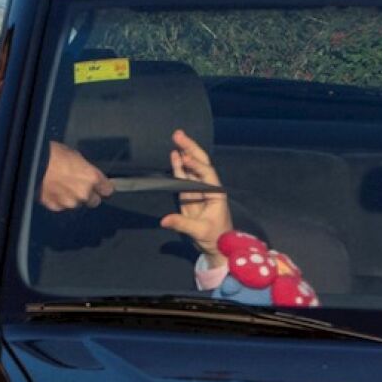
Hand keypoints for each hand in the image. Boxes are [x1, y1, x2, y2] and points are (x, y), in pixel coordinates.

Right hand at [39, 141, 112, 211]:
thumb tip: (85, 175)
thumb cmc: (54, 154)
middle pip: (94, 201)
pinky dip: (58, 200)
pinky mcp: (56, 207)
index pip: (108, 190)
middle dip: (88, 195)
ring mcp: (70, 202)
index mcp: (92, 178)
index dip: (103, 188)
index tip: (99, 186)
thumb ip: (84, 170)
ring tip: (60, 186)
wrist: (32, 163)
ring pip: (76, 204)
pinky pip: (61, 206)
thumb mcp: (75, 157)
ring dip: (72, 198)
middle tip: (77, 186)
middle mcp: (84, 193)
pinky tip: (51, 190)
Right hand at [159, 129, 232, 257]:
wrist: (217, 247)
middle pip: (200, 163)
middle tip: (179, 134)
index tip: (184, 157)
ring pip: (192, 167)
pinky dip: (179, 166)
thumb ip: (182, 224)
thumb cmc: (215, 238)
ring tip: (176, 138)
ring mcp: (198, 190)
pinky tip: (175, 155)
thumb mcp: (199, 231)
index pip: (206, 173)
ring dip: (184, 153)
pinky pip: (183, 177)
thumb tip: (164, 220)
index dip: (195, 165)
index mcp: (216, 193)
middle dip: (190, 148)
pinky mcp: (189, 196)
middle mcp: (208, 187)